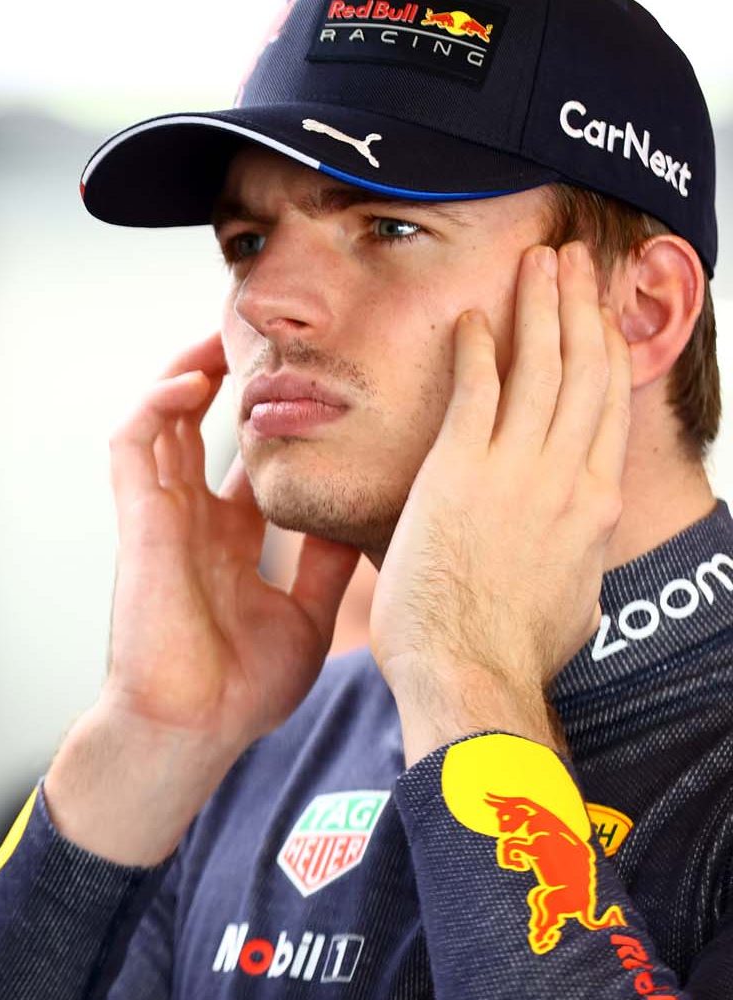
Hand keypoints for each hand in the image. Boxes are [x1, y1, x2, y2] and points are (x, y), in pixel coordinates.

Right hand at [46, 332, 363, 864]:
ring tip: (222, 335)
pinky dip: (156, 403)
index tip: (310, 379)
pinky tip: (192, 380)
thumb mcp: (309, 616)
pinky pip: (133, 442)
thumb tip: (365, 519)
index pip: (242, 456)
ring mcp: (161, 514)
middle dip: (226, 375)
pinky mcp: (138, 518)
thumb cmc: (240, 689)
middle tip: (268, 335)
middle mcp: (192, 516)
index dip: (267, 416)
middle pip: (200, 423)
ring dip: (185, 371)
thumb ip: (327, 565)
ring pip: (162, 418)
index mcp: (227, 537)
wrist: (193, 728)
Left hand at [370, 242, 631, 762]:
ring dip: (540, 306)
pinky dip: (478, 347)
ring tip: (539, 263)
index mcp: (595, 506)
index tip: (600, 316)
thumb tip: (570, 567)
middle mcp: (567, 477)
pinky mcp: (462, 471)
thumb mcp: (568, 603)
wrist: (472, 673)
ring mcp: (517, 469)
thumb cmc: (510, 656)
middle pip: (585, 370)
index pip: (607, 408)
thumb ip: (569, 564)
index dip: (606, 351)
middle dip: (581, 307)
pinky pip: (476, 390)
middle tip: (575, 262)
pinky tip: (473, 316)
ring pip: (542, 366)